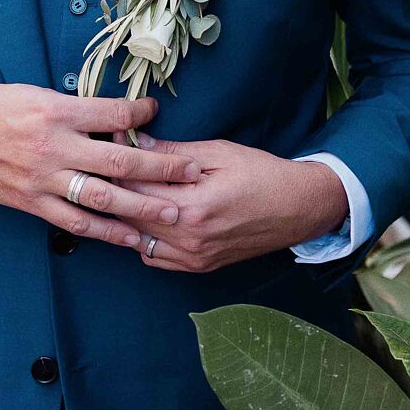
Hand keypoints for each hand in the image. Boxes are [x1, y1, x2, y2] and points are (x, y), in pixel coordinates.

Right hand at [0, 84, 203, 249]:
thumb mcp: (32, 92)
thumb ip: (71, 107)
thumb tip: (111, 115)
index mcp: (55, 110)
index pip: (113, 113)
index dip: (141, 112)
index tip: (157, 111)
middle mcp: (54, 146)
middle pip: (119, 159)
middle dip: (161, 166)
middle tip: (193, 171)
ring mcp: (43, 179)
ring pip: (103, 197)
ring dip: (142, 207)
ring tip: (174, 213)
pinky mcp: (31, 203)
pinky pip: (76, 223)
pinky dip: (107, 233)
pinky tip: (132, 239)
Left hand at [114, 133, 349, 272]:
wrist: (298, 208)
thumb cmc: (262, 174)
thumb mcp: (219, 153)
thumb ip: (173, 152)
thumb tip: (136, 142)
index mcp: (194, 207)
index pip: (136, 187)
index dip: (119, 162)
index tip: (111, 144)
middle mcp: (190, 239)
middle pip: (131, 215)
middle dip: (116, 188)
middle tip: (110, 164)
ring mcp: (193, 258)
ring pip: (137, 240)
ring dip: (127, 216)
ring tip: (126, 191)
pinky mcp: (199, 266)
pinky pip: (154, 258)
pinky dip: (143, 239)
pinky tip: (147, 217)